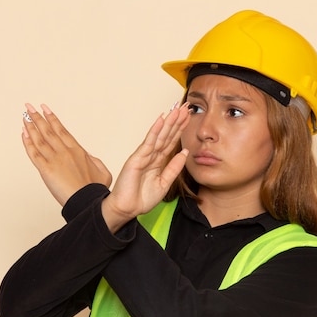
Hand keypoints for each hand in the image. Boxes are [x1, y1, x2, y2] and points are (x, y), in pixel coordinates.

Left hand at [21, 103, 111, 206]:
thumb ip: (94, 160)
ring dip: (30, 126)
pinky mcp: (46, 170)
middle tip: (29, 107)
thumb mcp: (102, 171)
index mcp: (78, 150)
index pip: (62, 130)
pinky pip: (34, 153)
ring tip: (24, 116)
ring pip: (39, 139)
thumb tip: (88, 156)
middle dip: (37, 117)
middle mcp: (65, 152)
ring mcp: (55, 160)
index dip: (52, 119)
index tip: (45, 109)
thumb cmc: (96, 190)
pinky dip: (27, 143)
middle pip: (48, 130)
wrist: (88, 202)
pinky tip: (23, 134)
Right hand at [102, 102, 190, 232]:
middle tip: (186, 107)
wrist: (127, 209)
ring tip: (177, 110)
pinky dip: (154, 131)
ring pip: (159, 136)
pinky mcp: (136, 159)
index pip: (171, 142)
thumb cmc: (141, 199)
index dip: (180, 129)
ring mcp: (143, 156)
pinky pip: (148, 143)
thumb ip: (174, 168)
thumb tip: (185, 152)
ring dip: (168, 122)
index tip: (189, 117)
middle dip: (176, 121)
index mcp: (157, 161)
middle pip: (166, 135)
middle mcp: (151, 156)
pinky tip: (161, 120)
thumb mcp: (164, 183)